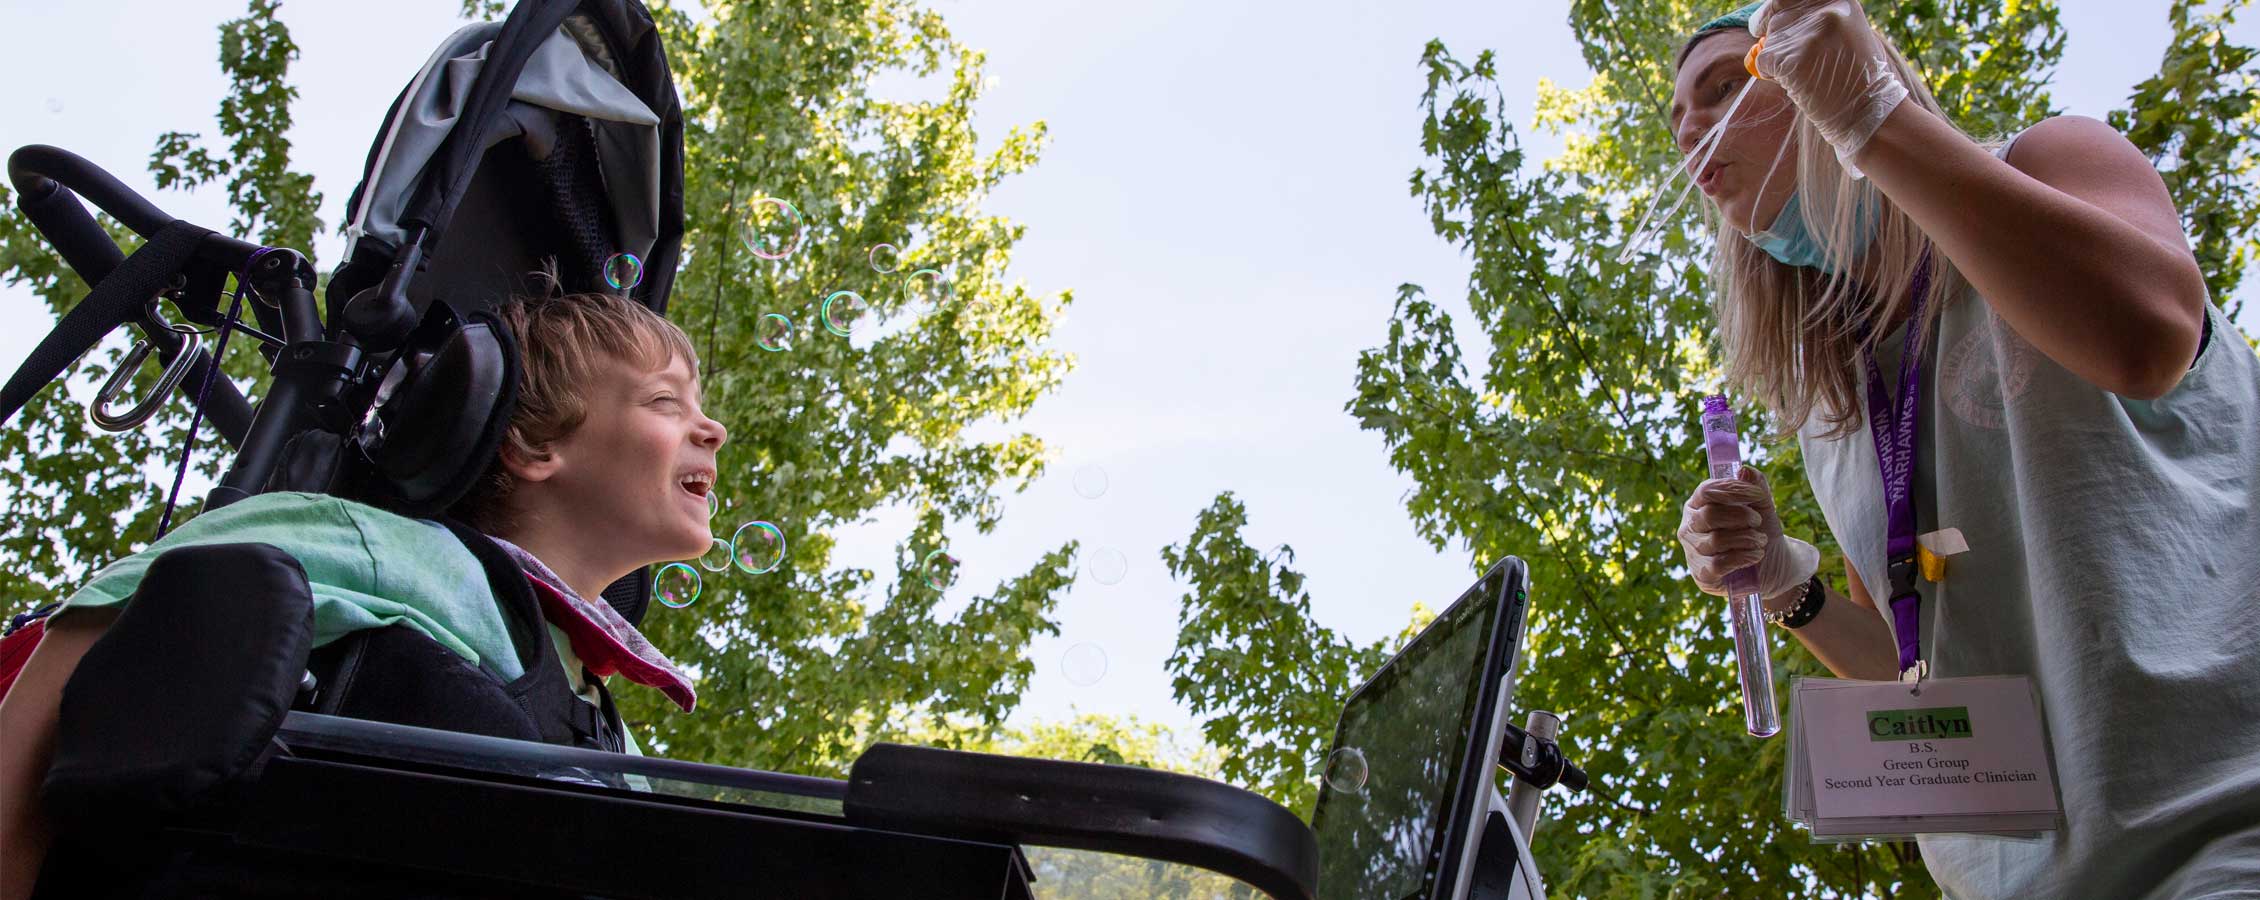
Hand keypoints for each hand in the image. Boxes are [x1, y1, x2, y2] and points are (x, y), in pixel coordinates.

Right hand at [1678, 465, 1819, 599]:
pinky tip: (1755, 555)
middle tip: (1757, 521)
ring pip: (1715, 540)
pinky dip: (1742, 557)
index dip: (1732, 490)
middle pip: (1708, 516)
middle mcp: (1690, 526)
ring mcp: (1693, 551)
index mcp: (1699, 504)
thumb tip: (1745, 470)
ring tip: (1760, 541)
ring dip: (1746, 539)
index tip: (1757, 495)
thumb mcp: (1763, 506)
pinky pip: (1718, 564)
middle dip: (1740, 517)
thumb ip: (1756, 487)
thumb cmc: (1761, 530)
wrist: (1773, 563)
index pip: (1706, 491)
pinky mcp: (1703, 574)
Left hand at [1750, 0, 1910, 165]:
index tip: (1764, 23)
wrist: (1868, 109)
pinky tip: (1798, 83)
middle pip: (1778, 19)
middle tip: (1791, 59)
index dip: (1774, 9)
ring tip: (1807, 74)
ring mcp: (1808, 36)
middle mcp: (1824, 13)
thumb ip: (1816, 20)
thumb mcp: (1846, 31)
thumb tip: (1773, 19)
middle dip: (1776, 39)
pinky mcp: (1792, 60)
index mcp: (1840, 1)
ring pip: (1770, 42)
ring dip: (1779, 59)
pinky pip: (1765, 62)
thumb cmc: (1857, 75)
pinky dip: (1773, 75)